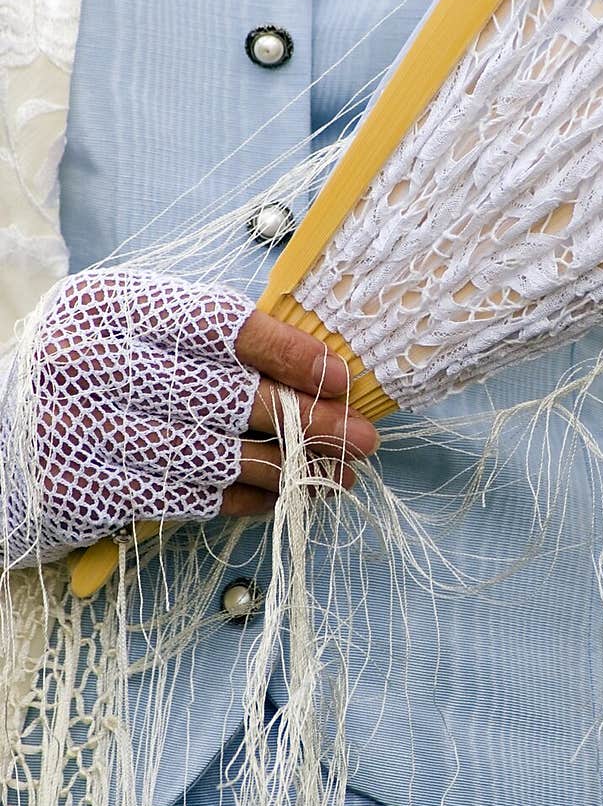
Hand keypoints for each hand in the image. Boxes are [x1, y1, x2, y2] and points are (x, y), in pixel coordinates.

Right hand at [0, 269, 378, 565]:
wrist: (1, 434)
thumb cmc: (89, 373)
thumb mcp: (132, 330)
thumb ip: (204, 339)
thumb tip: (315, 370)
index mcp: (107, 305)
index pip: (214, 324)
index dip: (286, 352)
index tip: (339, 377)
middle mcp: (84, 362)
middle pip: (221, 396)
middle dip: (306, 421)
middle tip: (363, 438)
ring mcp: (77, 430)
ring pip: (210, 456)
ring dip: (287, 471)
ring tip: (338, 476)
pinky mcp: (78, 489)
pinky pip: (184, 499)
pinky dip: (243, 499)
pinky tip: (282, 496)